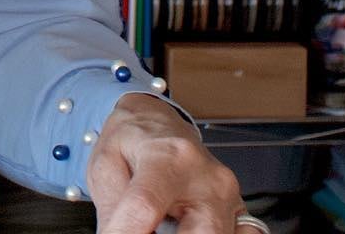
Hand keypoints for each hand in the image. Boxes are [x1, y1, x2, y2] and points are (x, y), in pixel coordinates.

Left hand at [88, 93, 243, 233]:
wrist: (156, 122)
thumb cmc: (131, 141)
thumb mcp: (105, 164)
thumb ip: (112, 206)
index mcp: (166, 155)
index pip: (146, 205)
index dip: (127, 231)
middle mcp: (205, 175)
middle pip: (202, 232)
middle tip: (146, 231)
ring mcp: (228, 195)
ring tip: (162, 226)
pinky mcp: (239, 211)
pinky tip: (188, 228)